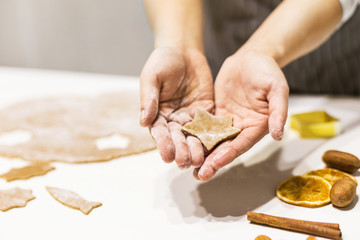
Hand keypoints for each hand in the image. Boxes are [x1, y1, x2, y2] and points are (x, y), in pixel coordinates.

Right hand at [140, 47, 213, 168]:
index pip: (160, 133)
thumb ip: (149, 98)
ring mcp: (190, 117)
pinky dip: (212, 135)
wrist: (183, 50)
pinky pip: (209, 125)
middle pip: (177, 139)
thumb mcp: (151, 77)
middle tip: (185, 162)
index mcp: (157, 114)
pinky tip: (215, 145)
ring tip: (199, 160)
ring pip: (193, 136)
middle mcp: (174, 119)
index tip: (167, 156)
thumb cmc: (162, 61)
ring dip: (196, 148)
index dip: (163, 145)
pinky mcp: (206, 112)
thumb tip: (143, 122)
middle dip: (181, 151)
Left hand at [194, 49, 288, 180]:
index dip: (229, 154)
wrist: (252, 57)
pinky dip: (196, 137)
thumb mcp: (278, 89)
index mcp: (257, 126)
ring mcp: (228, 122)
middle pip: (226, 148)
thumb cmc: (268, 71)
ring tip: (188, 166)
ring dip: (203, 154)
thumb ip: (278, 111)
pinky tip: (184, 144)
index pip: (242, 144)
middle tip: (199, 175)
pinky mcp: (216, 114)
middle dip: (213, 162)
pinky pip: (205, 127)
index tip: (216, 163)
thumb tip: (278, 135)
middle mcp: (242, 128)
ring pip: (214, 141)